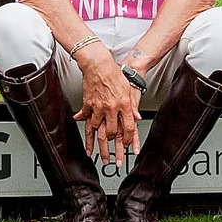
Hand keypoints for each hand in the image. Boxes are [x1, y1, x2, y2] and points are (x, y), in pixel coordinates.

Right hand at [73, 44, 141, 165]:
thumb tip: (137, 118)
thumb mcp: (128, 89)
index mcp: (123, 104)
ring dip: (96, 143)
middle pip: (111, 133)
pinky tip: (84, 137)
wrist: (98, 64)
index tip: (127, 147)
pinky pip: (86, 119)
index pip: (128, 128)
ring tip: (94, 153)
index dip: (128, 140)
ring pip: (97, 129)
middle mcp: (111, 108)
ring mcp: (98, 106)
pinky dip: (84, 128)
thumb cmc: (114, 73)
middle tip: (111, 158)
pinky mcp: (88, 104)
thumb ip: (132, 106)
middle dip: (111, 147)